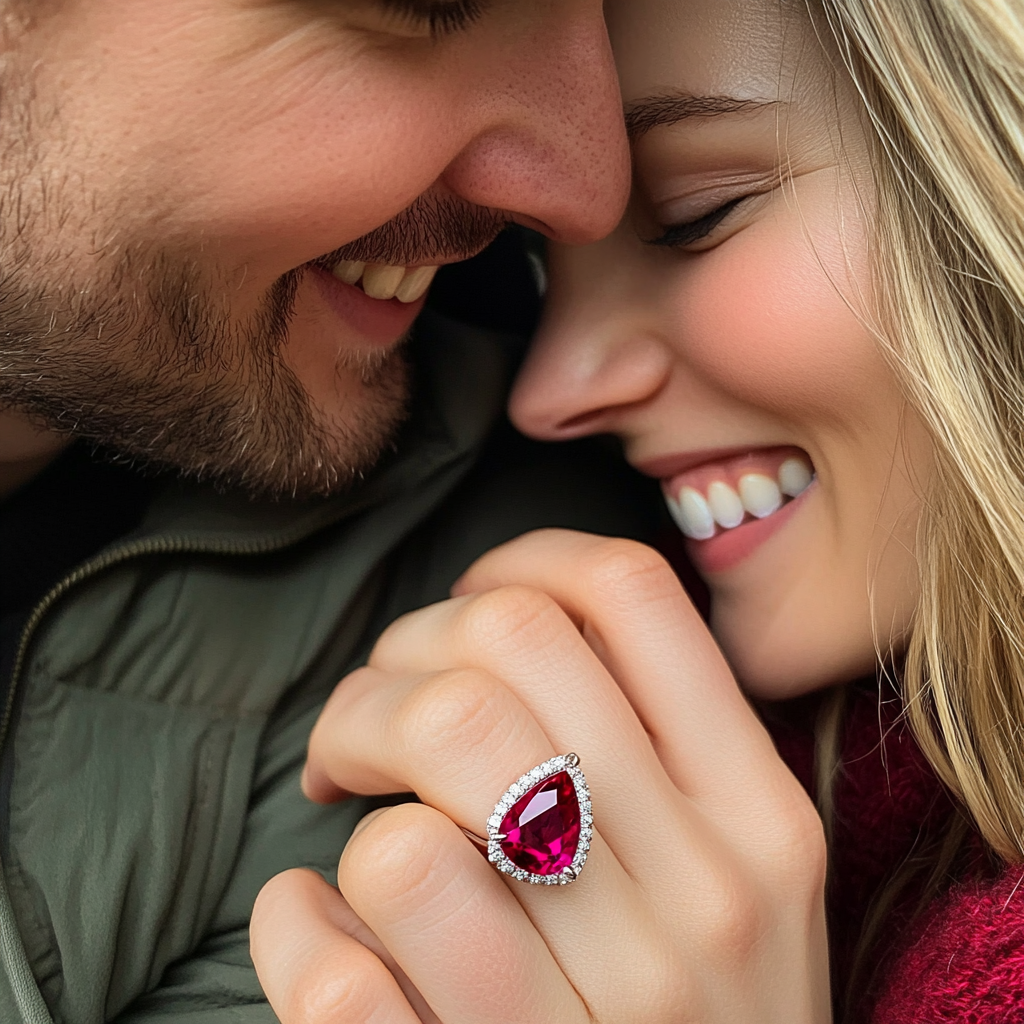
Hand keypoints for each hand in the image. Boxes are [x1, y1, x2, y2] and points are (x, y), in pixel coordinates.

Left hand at [251, 530, 830, 1022]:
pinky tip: (315, 923)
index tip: (464, 607)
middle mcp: (700, 904)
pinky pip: (338, 975)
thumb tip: (510, 615)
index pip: (627, 594)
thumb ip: (657, 744)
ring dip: (347, 798)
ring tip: (352, 812)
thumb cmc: (708, 1013)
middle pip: (497, 664)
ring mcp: (601, 1022)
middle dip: (393, 664)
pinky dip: (296, 925)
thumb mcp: (742, 869)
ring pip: (407, 833)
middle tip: (371, 720)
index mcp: (759, 816)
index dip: (516, 565)